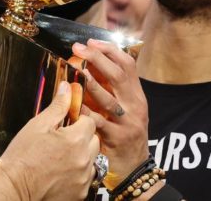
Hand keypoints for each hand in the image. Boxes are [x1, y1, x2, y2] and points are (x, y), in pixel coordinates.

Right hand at [0, 81, 98, 200]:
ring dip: (82, 156)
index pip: (90, 122)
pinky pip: (86, 179)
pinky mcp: (79, 194)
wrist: (13, 188)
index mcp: (76, 140)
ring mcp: (83, 178)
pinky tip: (61, 173)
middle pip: (94, 141)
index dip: (78, 121)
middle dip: (83, 138)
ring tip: (61, 158)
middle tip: (63, 141)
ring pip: (92, 160)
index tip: (68, 124)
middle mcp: (84, 159)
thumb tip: (67, 88)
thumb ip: (58, 106)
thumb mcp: (38, 125)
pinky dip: (78, 174)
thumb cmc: (22, 157)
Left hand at [72, 39, 149, 182]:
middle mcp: (135, 105)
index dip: (110, 50)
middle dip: (99, 59)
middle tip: (80, 48)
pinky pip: (100, 123)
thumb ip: (112, 91)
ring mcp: (128, 122)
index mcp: (136, 95)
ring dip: (92, 83)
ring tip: (77, 71)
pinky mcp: (118, 138)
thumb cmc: (124, 134)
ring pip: (109, 99)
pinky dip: (86, 112)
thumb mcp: (125, 110)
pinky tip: (74, 105)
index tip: (92, 41)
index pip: (128, 64)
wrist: (134, 168)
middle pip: (119, 76)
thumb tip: (90, 66)